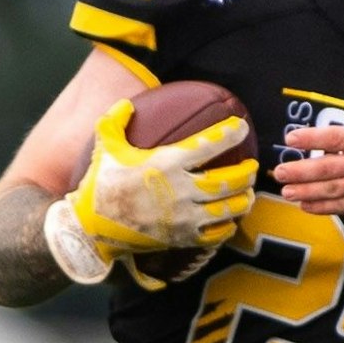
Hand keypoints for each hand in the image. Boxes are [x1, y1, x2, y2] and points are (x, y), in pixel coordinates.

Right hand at [43, 99, 256, 283]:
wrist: (91, 228)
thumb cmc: (100, 184)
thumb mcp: (105, 146)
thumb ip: (115, 120)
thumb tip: (127, 103)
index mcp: (166, 164)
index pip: (208, 144)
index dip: (229, 133)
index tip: (241, 126)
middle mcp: (181, 190)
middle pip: (228, 180)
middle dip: (246, 172)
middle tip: (252, 166)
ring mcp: (184, 217)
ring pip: (228, 208)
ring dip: (244, 199)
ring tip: (249, 192)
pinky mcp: (183, 238)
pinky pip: (216, 234)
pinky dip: (228, 225)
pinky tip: (230, 219)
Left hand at [273, 78, 343, 217]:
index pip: (335, 138)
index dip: (311, 138)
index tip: (291, 138)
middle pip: (326, 168)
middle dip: (300, 170)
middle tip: (279, 171)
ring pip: (330, 190)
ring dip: (305, 191)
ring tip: (286, 191)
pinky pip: (341, 206)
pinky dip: (322, 207)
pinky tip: (305, 205)